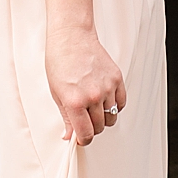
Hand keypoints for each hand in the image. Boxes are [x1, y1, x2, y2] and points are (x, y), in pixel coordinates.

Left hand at [45, 21, 125, 145]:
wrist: (71, 37)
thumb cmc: (59, 61)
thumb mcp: (56, 93)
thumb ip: (66, 117)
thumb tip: (70, 136)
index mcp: (75, 101)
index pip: (85, 134)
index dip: (82, 140)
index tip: (80, 139)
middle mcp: (93, 96)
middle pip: (99, 127)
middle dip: (91, 129)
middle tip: (84, 121)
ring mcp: (107, 87)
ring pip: (111, 117)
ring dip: (103, 118)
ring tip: (93, 109)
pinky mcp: (116, 78)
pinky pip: (121, 103)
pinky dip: (114, 106)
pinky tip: (104, 101)